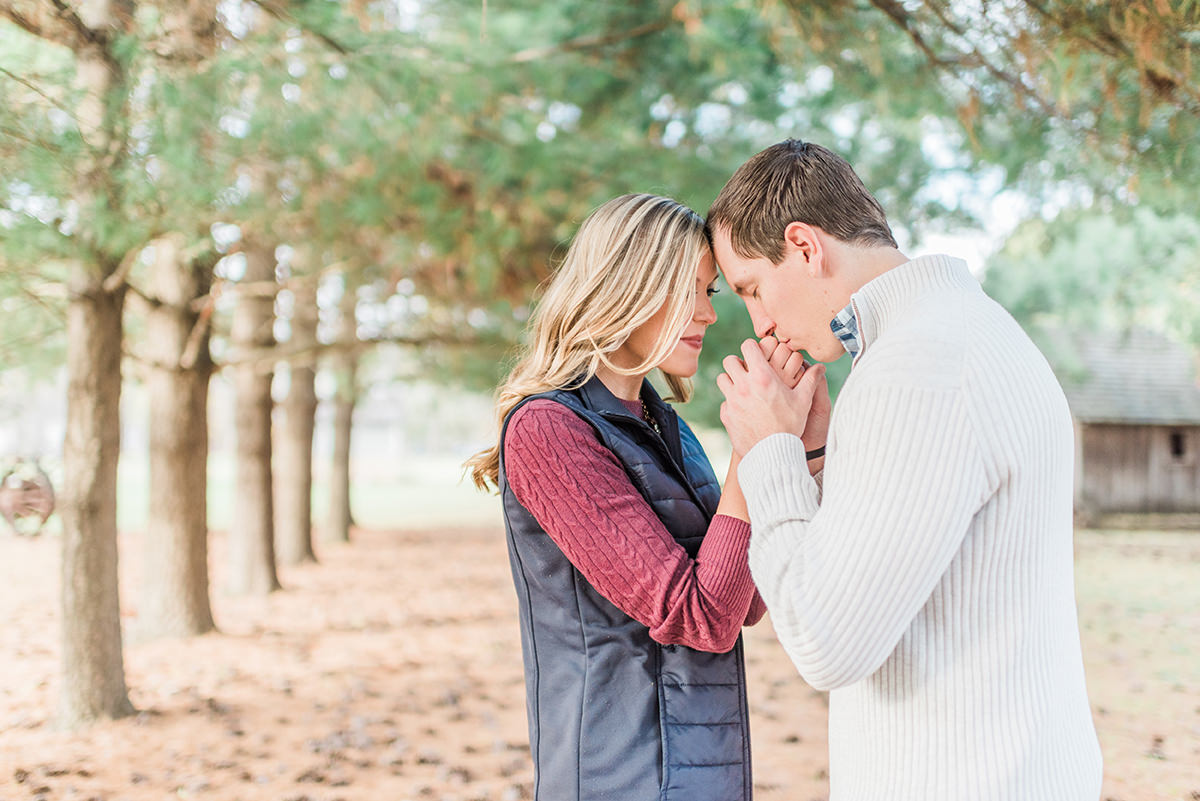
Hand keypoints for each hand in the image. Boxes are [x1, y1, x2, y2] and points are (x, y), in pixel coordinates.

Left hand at [717, 339, 825, 456]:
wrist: (773, 453)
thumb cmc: (790, 426)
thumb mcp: (803, 401)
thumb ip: (810, 380)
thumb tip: (820, 367)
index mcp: (762, 377)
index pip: (747, 346)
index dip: (753, 347)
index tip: (758, 354)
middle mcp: (743, 386)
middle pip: (730, 361)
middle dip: (738, 363)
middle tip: (748, 371)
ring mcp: (732, 401)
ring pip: (722, 379)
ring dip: (731, 380)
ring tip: (743, 387)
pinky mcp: (726, 415)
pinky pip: (724, 401)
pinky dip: (731, 402)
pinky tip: (743, 408)